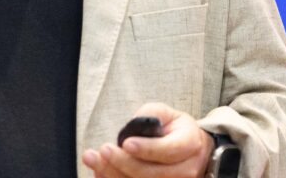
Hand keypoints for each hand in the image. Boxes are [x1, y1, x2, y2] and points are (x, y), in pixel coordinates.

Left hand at [82, 103, 213, 177]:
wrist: (192, 151)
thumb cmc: (174, 129)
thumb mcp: (166, 113)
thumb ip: (150, 115)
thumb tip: (133, 126)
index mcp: (190, 144)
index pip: (168, 150)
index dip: (147, 149)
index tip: (126, 143)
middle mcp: (186, 169)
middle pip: (153, 173)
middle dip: (124, 162)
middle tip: (103, 149)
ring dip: (114, 174)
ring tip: (93, 159)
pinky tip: (99, 171)